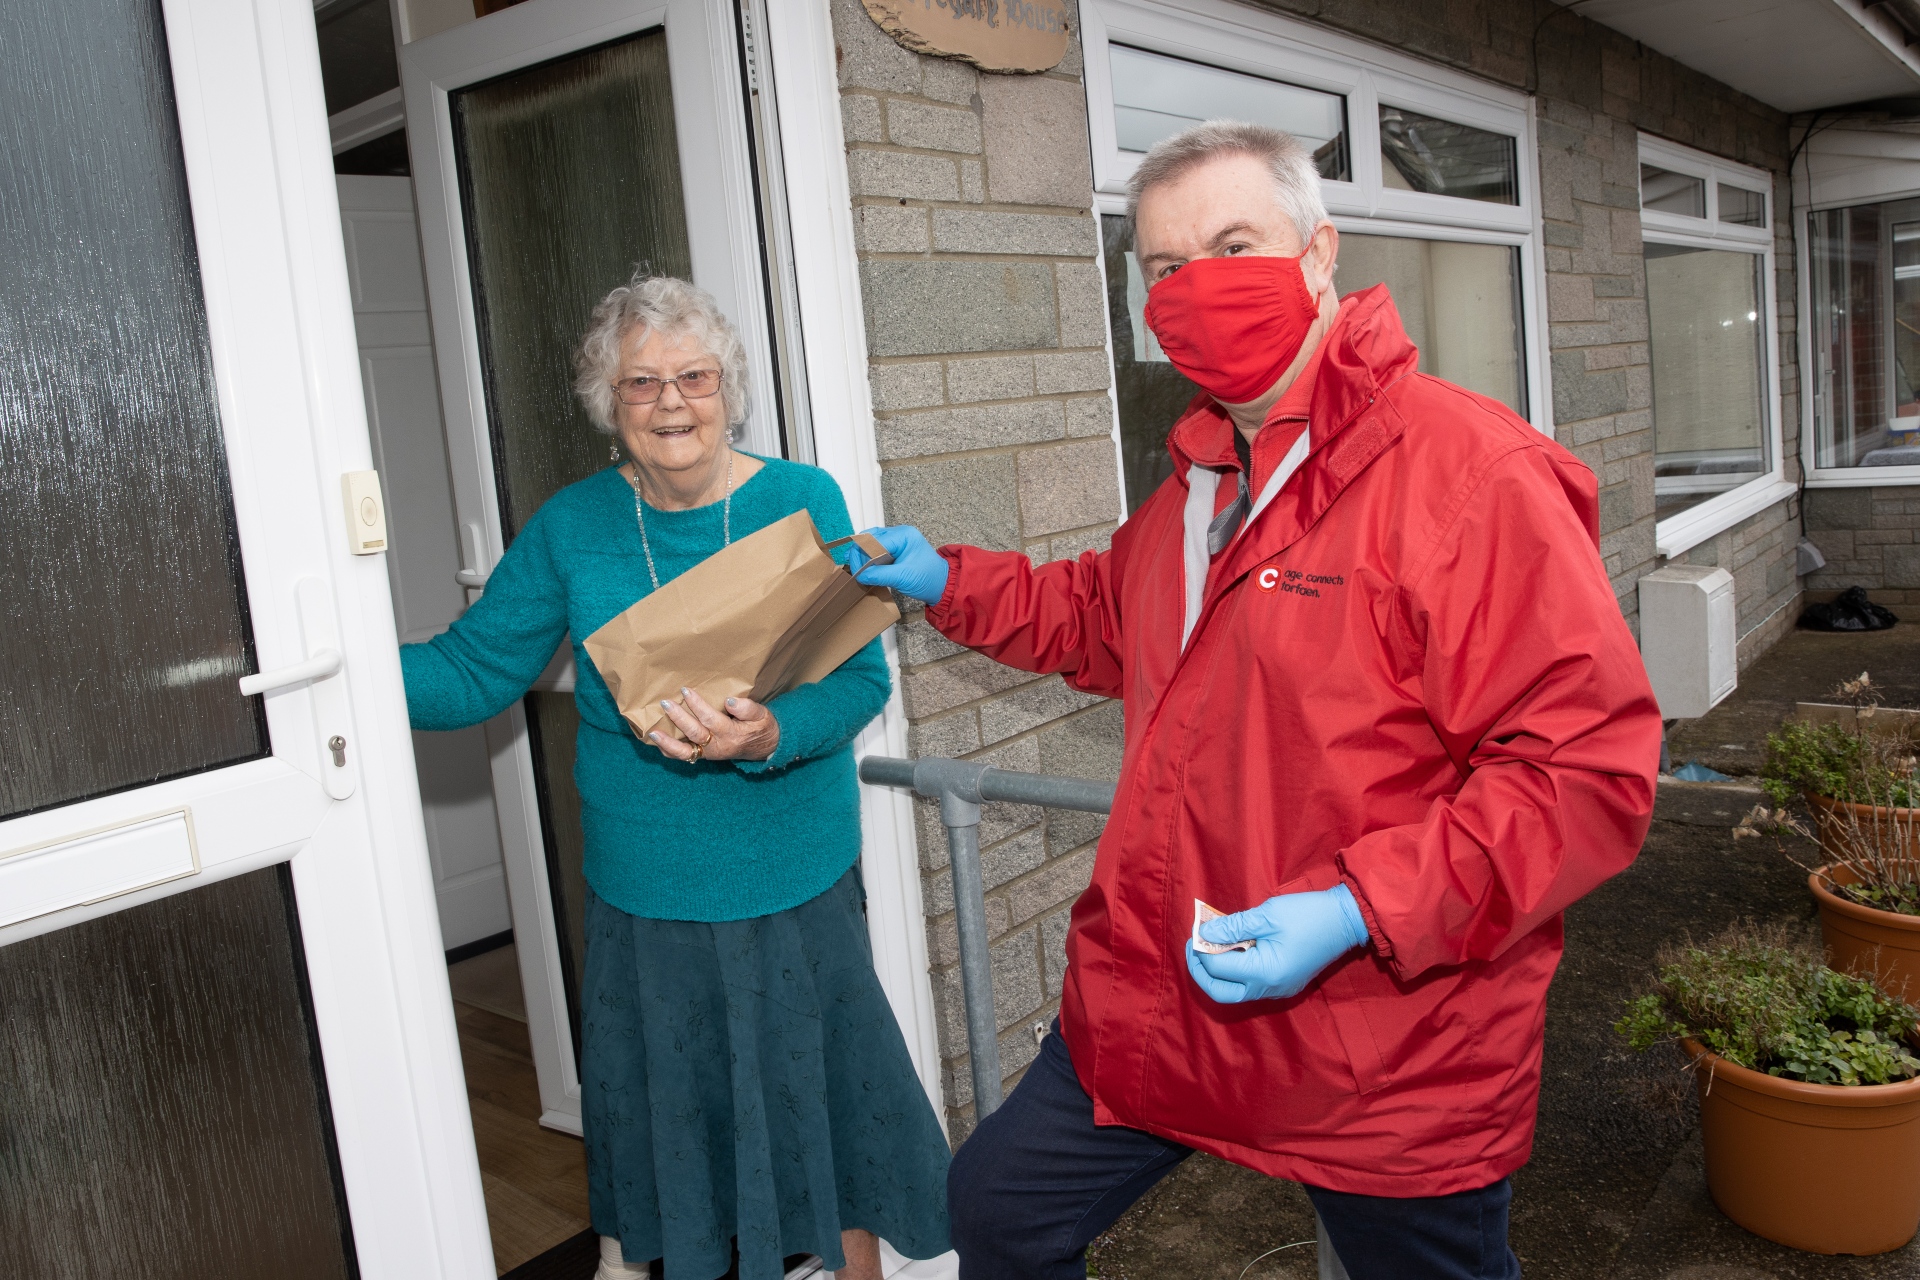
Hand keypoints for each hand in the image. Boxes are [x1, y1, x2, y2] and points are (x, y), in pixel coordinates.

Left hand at [650, 687, 779, 762]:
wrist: (765, 748)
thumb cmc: (761, 727)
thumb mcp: (762, 715)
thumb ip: (748, 708)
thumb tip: (730, 701)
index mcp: (731, 733)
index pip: (710, 719)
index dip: (697, 705)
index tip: (685, 690)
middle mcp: (717, 745)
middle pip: (694, 733)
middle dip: (678, 718)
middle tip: (665, 703)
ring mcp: (709, 753)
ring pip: (685, 752)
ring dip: (667, 742)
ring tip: (652, 732)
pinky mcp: (704, 755)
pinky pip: (684, 756)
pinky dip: (669, 750)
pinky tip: (658, 741)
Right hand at [848, 525, 949, 603]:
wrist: (942, 585)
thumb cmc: (928, 579)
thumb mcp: (903, 577)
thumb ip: (880, 575)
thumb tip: (860, 575)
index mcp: (903, 535)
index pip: (873, 541)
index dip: (861, 556)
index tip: (856, 572)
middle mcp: (898, 533)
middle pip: (869, 539)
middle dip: (859, 555)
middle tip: (855, 572)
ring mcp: (896, 540)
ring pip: (870, 543)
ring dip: (862, 556)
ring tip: (856, 570)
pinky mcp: (894, 549)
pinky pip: (875, 549)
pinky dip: (868, 558)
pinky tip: (862, 568)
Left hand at [1186, 884, 1368, 1002]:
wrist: (1346, 921)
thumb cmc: (1308, 914)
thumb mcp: (1266, 915)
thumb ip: (1232, 927)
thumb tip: (1204, 933)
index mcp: (1264, 972)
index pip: (1218, 968)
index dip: (1201, 949)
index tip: (1195, 929)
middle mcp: (1270, 988)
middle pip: (1221, 993)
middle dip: (1201, 971)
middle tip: (1194, 946)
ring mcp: (1278, 990)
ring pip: (1235, 992)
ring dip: (1218, 972)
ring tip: (1211, 945)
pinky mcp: (1284, 984)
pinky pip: (1250, 985)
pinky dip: (1235, 971)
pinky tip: (1233, 950)